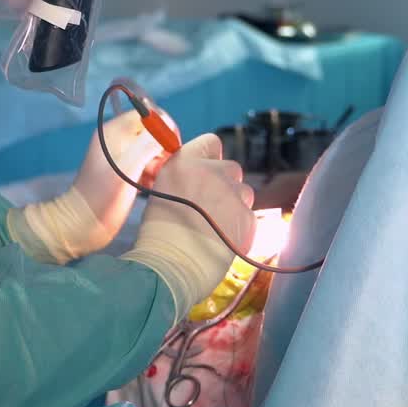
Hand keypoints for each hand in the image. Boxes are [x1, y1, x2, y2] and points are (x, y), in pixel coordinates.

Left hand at [6, 108, 178, 264]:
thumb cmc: (102, 196)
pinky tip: (150, 186)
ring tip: (155, 179)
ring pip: (149, 149)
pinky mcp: (122, 173)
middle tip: (164, 166)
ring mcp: (118, 157)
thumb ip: (147, 144)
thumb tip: (166, 126)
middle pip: (149, 131)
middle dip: (162, 147)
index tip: (173, 145)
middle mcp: (115, 140)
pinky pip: (145, 164)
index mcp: (112, 132)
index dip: (163, 126)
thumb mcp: (128, 168)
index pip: (146, 114)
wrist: (82, 224)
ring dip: (158, 162)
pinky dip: (151, 173)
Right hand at [123, 134, 256, 320]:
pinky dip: (240, 226)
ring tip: (216, 226)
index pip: (211, 142)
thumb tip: (198, 180)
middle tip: (209, 206)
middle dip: (225, 183)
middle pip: (231, 168)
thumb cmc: (159, 232)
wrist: (173, 264)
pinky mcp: (248, 217)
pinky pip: (249, 216)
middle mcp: (211, 172)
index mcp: (184, 162)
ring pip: (244, 192)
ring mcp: (232, 194)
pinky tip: (222, 239)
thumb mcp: (161, 192)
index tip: (205, 172)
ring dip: (234, 204)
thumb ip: (183, 178)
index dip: (210, 157)